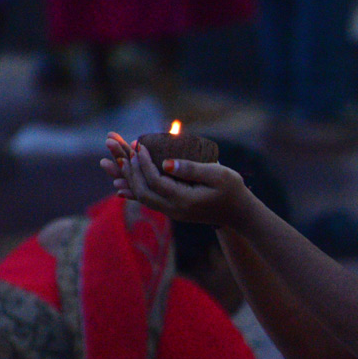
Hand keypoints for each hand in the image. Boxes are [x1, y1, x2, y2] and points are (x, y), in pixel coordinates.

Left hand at [101, 131, 249, 228]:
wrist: (239, 214)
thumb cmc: (232, 190)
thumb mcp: (218, 174)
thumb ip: (192, 168)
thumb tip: (166, 163)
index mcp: (184, 200)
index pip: (155, 181)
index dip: (143, 162)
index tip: (138, 144)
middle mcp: (174, 209)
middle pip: (142, 191)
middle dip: (130, 169)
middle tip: (125, 149)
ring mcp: (173, 212)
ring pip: (142, 197)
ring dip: (128, 179)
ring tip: (118, 162)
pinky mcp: (173, 210)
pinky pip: (148, 201)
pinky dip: (133, 191)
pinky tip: (120, 185)